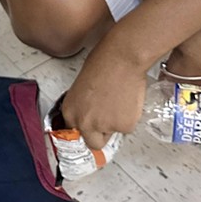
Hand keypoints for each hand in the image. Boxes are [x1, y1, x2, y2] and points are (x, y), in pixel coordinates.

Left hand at [60, 29, 148, 150]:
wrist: (122, 59)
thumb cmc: (103, 63)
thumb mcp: (83, 88)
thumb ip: (84, 106)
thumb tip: (91, 114)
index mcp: (70, 111)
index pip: (76, 133)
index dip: (87, 130)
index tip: (94, 130)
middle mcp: (83, 123)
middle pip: (93, 143)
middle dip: (102, 134)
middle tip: (110, 118)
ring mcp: (104, 126)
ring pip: (114, 133)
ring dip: (118, 122)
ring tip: (119, 99)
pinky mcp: (123, 126)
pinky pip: (128, 127)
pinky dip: (130, 117)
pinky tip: (128, 100)